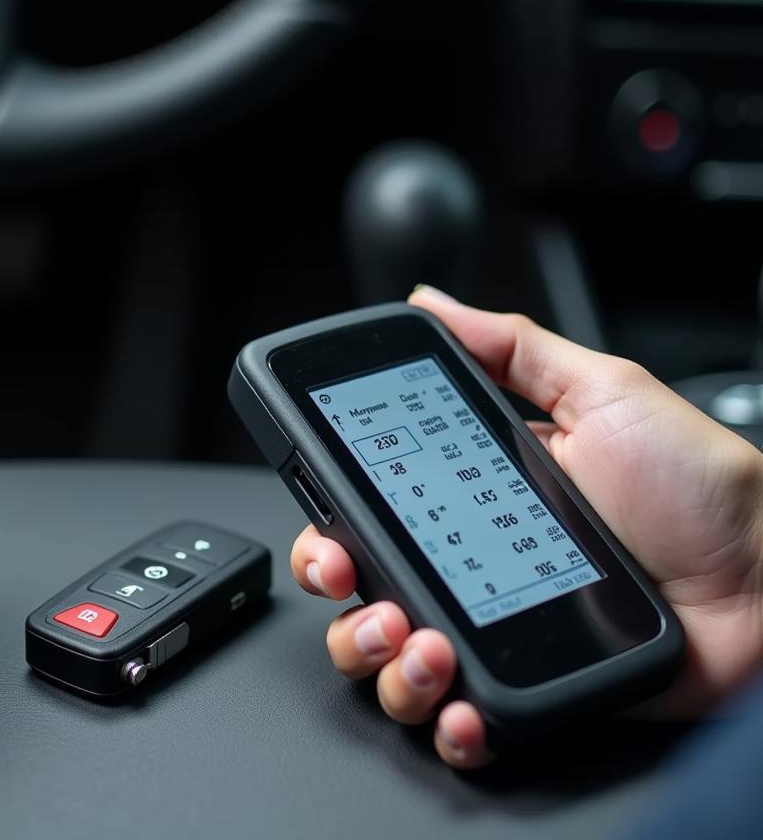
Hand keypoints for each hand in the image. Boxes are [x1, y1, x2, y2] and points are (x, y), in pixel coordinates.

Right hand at [291, 287, 762, 768]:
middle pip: (363, 592)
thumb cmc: (696, 487)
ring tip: (421, 643)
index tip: (329, 527)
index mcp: (472, 497)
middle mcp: (471, 564)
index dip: (332, 524)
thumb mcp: (602, 393)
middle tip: (362, 586)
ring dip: (385, 663)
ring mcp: (497, 630)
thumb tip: (430, 302)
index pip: (374, 511)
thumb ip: (512, 348)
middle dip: (340, 595)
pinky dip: (445, 723)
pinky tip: (460, 703)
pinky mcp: (531, 689)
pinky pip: (460, 723)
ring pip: (395, 665)